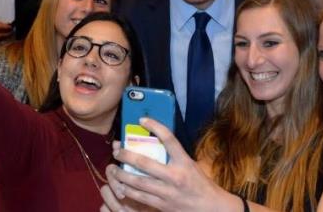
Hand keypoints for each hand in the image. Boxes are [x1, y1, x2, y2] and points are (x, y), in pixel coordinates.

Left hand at [101, 119, 240, 211]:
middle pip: (145, 162)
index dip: (155, 127)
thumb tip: (156, 144)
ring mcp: (167, 192)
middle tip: (117, 149)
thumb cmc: (200, 183)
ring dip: (122, 174)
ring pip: (138, 182)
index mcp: (184, 162)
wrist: (209, 207)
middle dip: (127, 155)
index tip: (143, 120)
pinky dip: (128, 191)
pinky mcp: (161, 205)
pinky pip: (140, 197)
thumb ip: (175, 157)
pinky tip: (121, 186)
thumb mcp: (190, 165)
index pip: (169, 139)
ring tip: (113, 168)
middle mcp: (174, 176)